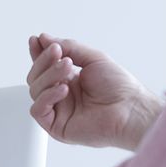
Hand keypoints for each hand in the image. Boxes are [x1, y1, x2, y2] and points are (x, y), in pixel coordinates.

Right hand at [26, 33, 162, 150]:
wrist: (130, 110)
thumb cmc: (119, 88)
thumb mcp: (93, 58)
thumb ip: (68, 47)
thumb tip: (44, 39)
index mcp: (69, 80)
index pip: (44, 66)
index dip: (38, 53)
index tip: (36, 40)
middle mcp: (62, 95)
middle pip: (36, 77)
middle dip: (44, 62)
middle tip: (57, 52)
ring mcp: (59, 111)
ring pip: (35, 91)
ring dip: (49, 75)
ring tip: (67, 68)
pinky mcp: (57, 127)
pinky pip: (38, 111)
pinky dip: (47, 97)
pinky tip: (63, 89)